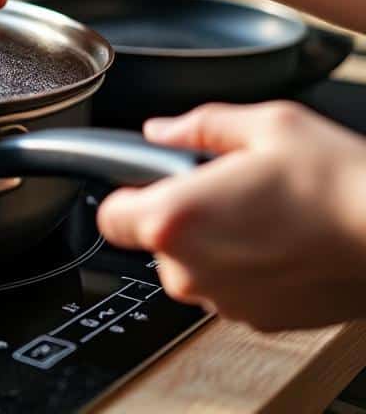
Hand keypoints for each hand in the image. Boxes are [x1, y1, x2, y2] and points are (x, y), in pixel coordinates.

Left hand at [98, 101, 365, 330]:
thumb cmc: (337, 182)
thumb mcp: (267, 125)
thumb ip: (200, 126)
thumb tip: (161, 131)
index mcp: (174, 217)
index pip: (109, 214)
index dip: (128, 193)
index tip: (150, 183)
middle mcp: (188, 268)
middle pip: (155, 241)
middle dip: (183, 216)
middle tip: (229, 190)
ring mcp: (222, 299)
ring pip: (196, 266)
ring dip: (217, 244)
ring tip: (267, 215)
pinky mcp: (256, 320)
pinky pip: (232, 289)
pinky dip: (248, 269)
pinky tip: (285, 244)